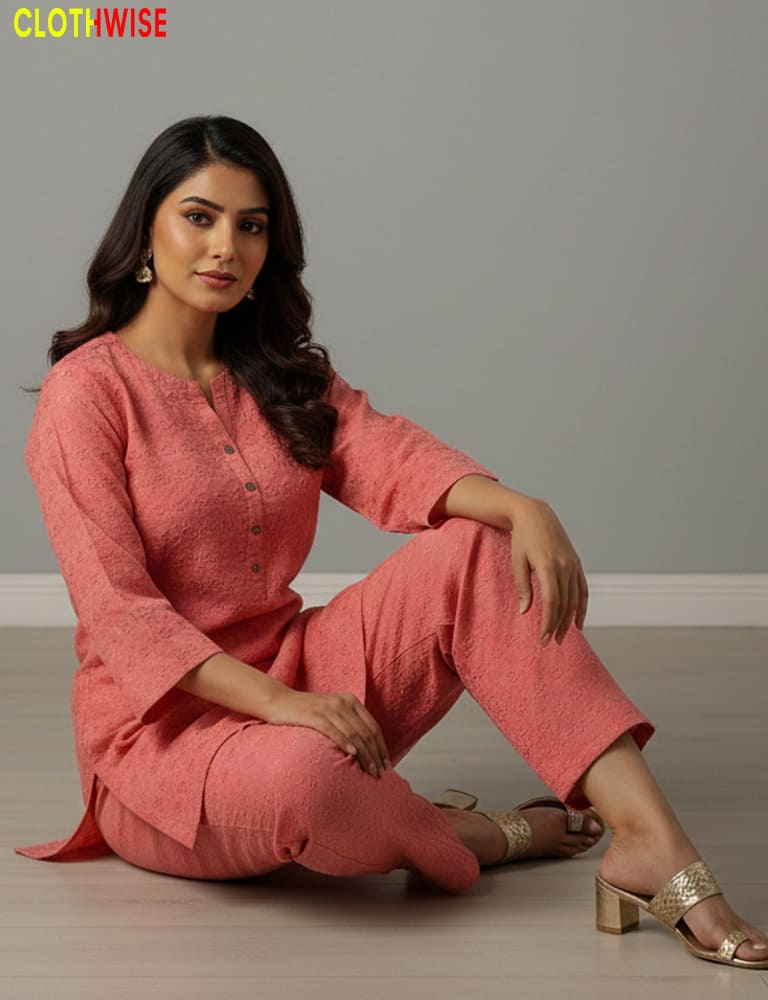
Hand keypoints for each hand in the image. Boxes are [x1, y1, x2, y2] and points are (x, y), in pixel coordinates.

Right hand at [260, 688, 390, 777]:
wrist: (279, 701)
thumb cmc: (306, 712)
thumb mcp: (332, 712)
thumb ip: (348, 723)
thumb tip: (365, 748)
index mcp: (350, 700)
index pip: (373, 727)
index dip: (381, 747)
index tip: (386, 764)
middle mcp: (342, 702)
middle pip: (365, 732)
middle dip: (375, 755)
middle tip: (380, 773)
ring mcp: (328, 708)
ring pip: (353, 734)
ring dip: (364, 755)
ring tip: (369, 771)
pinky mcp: (313, 715)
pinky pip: (333, 731)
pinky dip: (345, 743)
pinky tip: (352, 755)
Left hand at [510, 497, 588, 646]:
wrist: (535, 514)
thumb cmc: (521, 538)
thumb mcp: (517, 562)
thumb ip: (522, 587)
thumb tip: (525, 611)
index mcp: (548, 566)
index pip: (551, 602)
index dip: (548, 622)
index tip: (542, 638)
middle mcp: (564, 566)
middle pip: (564, 604)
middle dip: (557, 626)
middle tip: (549, 643)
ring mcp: (573, 565)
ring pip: (575, 599)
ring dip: (569, 621)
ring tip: (560, 637)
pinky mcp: (577, 563)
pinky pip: (583, 590)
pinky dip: (582, 608)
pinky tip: (578, 623)